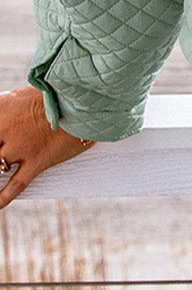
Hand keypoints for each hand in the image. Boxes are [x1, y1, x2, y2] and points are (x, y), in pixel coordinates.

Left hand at [0, 86, 95, 209]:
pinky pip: (15, 185)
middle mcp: (6, 129)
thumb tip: (3, 111)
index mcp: (2, 108)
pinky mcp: (37, 161)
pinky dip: (2, 197)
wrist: (86, 100)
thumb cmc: (60, 92)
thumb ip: (10, 105)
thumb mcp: (26, 92)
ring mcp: (21, 147)